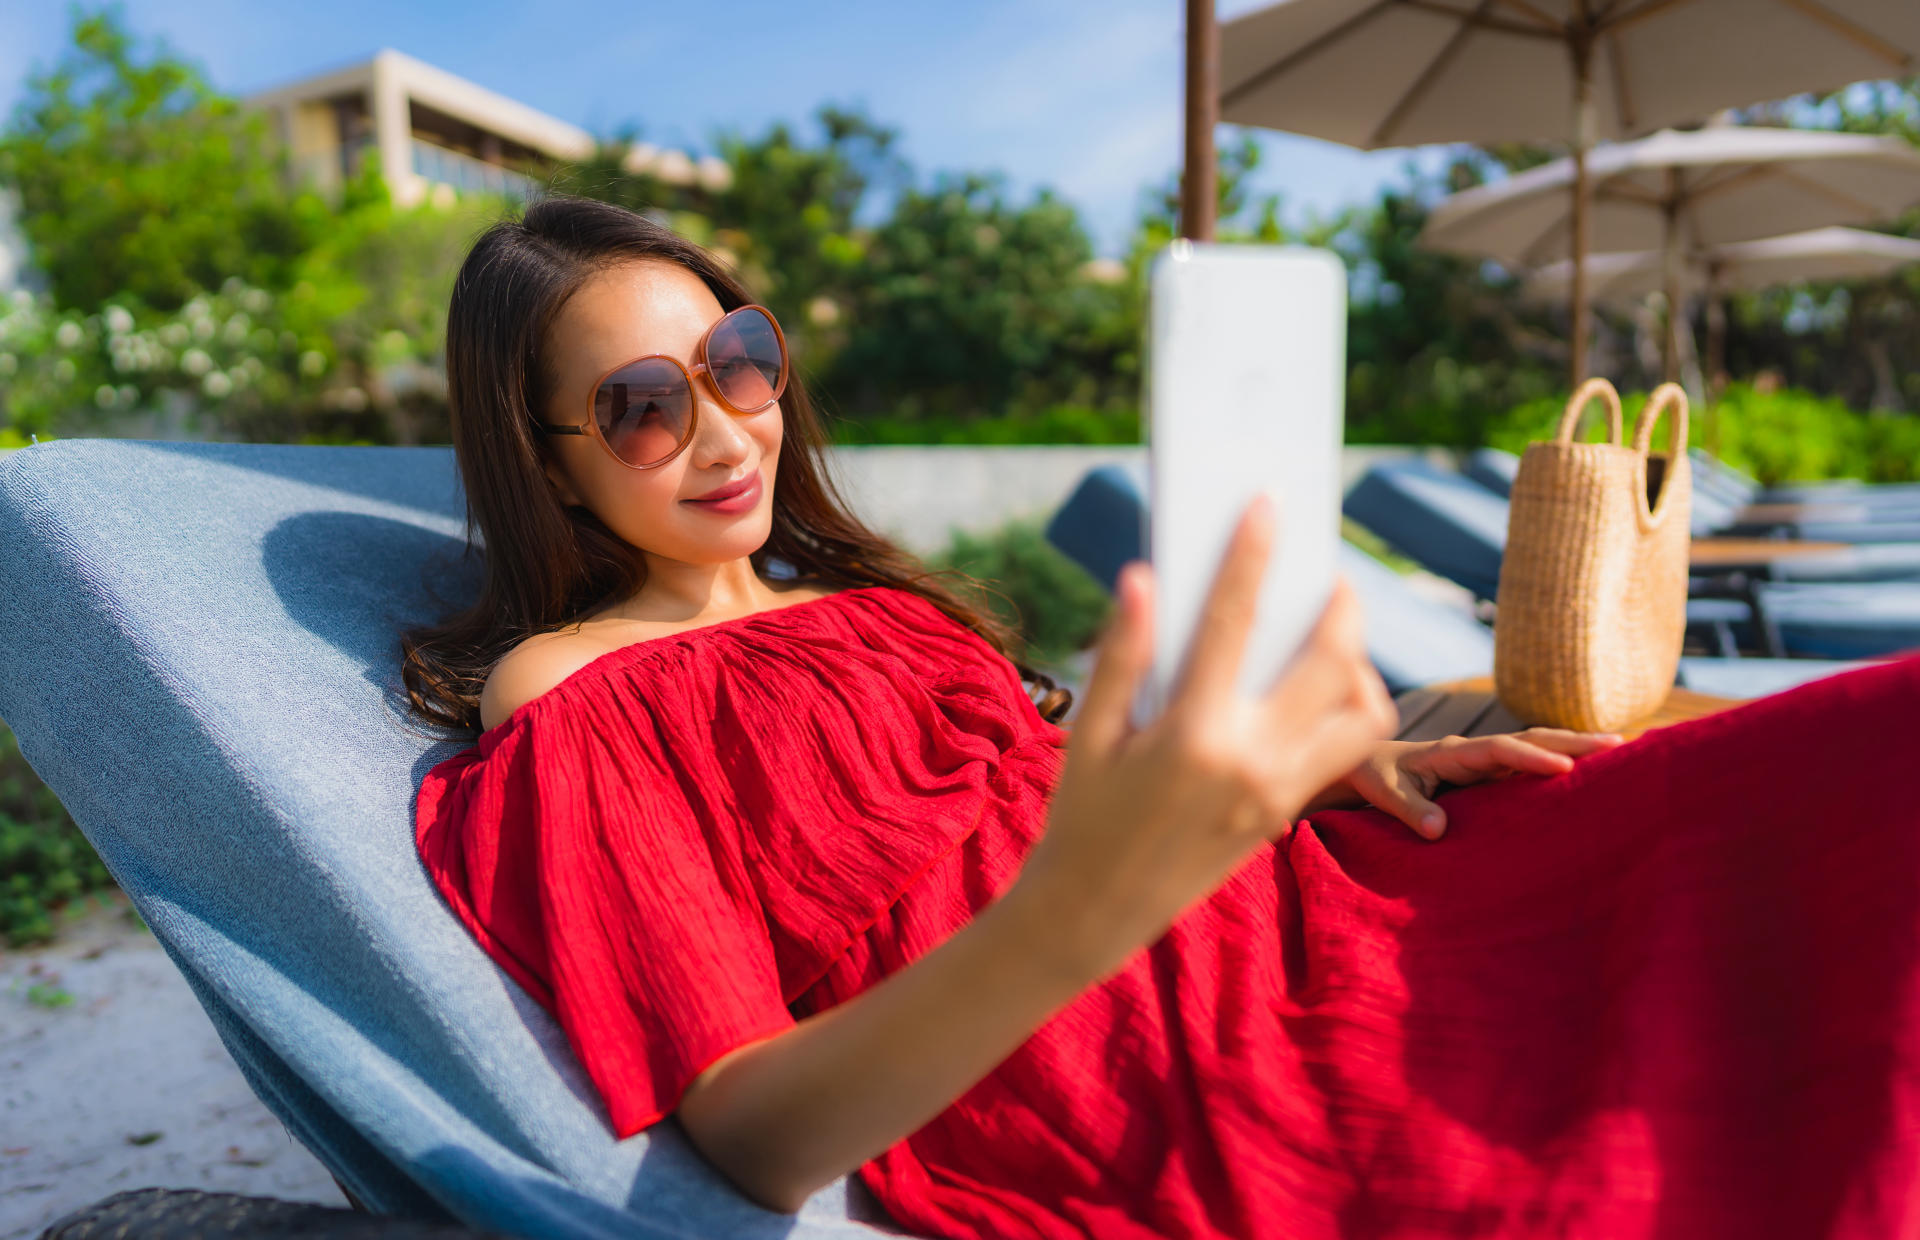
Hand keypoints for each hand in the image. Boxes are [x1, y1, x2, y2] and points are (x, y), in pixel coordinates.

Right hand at [1016, 496, 1399, 982]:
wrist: (1097, 912)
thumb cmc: (1082, 817)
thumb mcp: (1088, 735)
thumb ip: (1122, 656)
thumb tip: (1142, 578)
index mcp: (1192, 734)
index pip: (1233, 622)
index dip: (1251, 556)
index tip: (1268, 507)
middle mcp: (1250, 761)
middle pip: (1331, 662)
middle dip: (1342, 606)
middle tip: (1333, 577)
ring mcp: (1279, 792)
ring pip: (1363, 714)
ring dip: (1361, 666)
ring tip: (1333, 640)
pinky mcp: (1288, 813)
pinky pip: (1346, 750)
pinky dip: (1349, 710)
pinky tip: (1316, 689)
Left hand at [1305, 729, 1625, 839]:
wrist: (1366, 764)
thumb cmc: (1373, 777)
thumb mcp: (1382, 792)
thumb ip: (1409, 810)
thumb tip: (1439, 830)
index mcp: (1452, 751)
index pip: (1499, 750)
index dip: (1531, 758)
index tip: (1564, 769)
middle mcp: (1476, 750)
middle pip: (1531, 739)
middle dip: (1572, 742)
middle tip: (1619, 745)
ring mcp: (1487, 759)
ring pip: (1538, 747)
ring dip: (1575, 748)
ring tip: (1622, 750)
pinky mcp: (1491, 772)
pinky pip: (1531, 764)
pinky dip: (1562, 763)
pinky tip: (1593, 773)